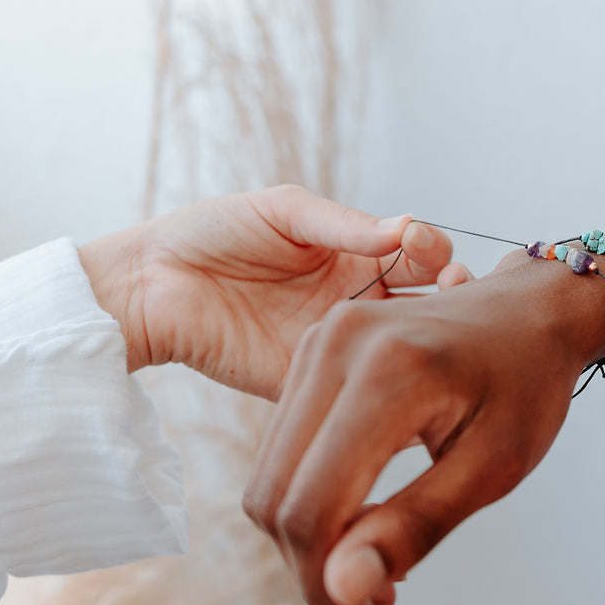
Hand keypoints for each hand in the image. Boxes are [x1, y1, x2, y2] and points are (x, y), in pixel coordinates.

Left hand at [78, 185, 463, 399]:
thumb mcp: (283, 210)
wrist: (151, 283)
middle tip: (454, 285)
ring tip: (438, 327)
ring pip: (402, 349)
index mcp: (356, 254)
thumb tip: (406, 227)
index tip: (420, 243)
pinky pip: (356, 394)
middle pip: (426, 301)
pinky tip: (405, 374)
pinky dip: (389, 387)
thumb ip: (344, 224)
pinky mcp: (309, 382)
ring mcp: (337, 344)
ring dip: (430, 338)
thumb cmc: (212, 233)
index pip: (418, 253)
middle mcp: (356, 300)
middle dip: (451, 291)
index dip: (432, 248)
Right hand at [241, 247, 604, 604]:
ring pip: (270, 474)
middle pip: (275, 494)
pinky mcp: (311, 348)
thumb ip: (415, 526)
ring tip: (375, 565)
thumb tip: (341, 591)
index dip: (324, 583)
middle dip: (311, 568)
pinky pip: (284, 444)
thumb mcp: (493, 466)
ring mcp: (317, 339)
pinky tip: (363, 520)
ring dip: (308, 537)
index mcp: (389, 372)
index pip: (312, 507)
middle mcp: (336, 345)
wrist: (532, 311)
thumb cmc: (527, 386)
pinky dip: (310, 495)